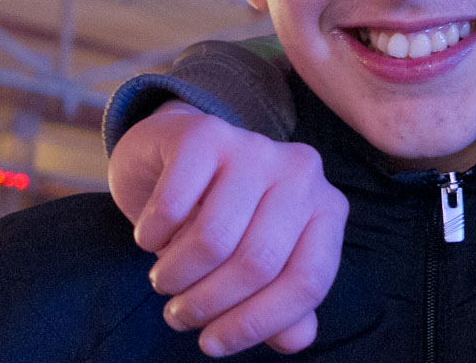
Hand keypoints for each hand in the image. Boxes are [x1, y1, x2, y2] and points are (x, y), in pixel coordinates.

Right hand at [109, 100, 348, 355]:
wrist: (173, 153)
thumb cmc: (221, 219)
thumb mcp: (256, 264)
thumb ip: (283, 305)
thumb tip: (297, 339)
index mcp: (327, 209)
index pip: (307, 281)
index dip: (257, 323)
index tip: (213, 344)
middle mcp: (302, 173)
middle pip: (259, 263)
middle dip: (208, 304)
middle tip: (179, 315)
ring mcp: (255, 146)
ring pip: (214, 240)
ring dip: (175, 276)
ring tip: (165, 280)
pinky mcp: (205, 133)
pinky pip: (173, 205)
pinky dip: (152, 236)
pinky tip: (149, 238)